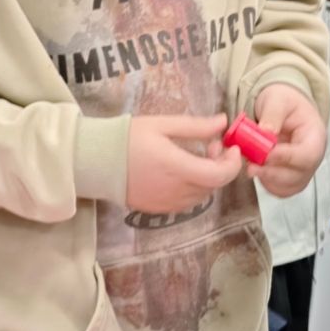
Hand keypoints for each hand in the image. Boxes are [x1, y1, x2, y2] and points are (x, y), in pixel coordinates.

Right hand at [125, 114, 242, 213]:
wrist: (97, 161)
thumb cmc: (128, 138)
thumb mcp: (162, 125)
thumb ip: (195, 126)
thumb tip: (223, 121)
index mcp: (178, 168)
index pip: (220, 175)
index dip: (232, 163)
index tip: (231, 147)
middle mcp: (176, 191)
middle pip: (213, 185)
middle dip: (220, 165)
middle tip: (210, 145)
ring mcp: (168, 203)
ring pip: (202, 194)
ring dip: (207, 177)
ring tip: (194, 157)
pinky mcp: (159, 209)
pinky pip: (186, 201)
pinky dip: (193, 187)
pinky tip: (181, 172)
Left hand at [249, 84, 326, 197]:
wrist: (282, 107)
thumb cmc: (284, 102)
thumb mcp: (277, 99)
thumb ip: (273, 114)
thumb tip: (266, 132)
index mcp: (314, 136)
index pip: (307, 155)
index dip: (287, 158)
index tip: (266, 154)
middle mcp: (311, 156)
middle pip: (299, 175)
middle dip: (273, 172)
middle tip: (251, 166)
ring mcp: (301, 169)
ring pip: (289, 186)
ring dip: (268, 179)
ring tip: (251, 166)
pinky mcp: (289, 176)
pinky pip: (281, 189)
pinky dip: (267, 184)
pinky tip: (256, 170)